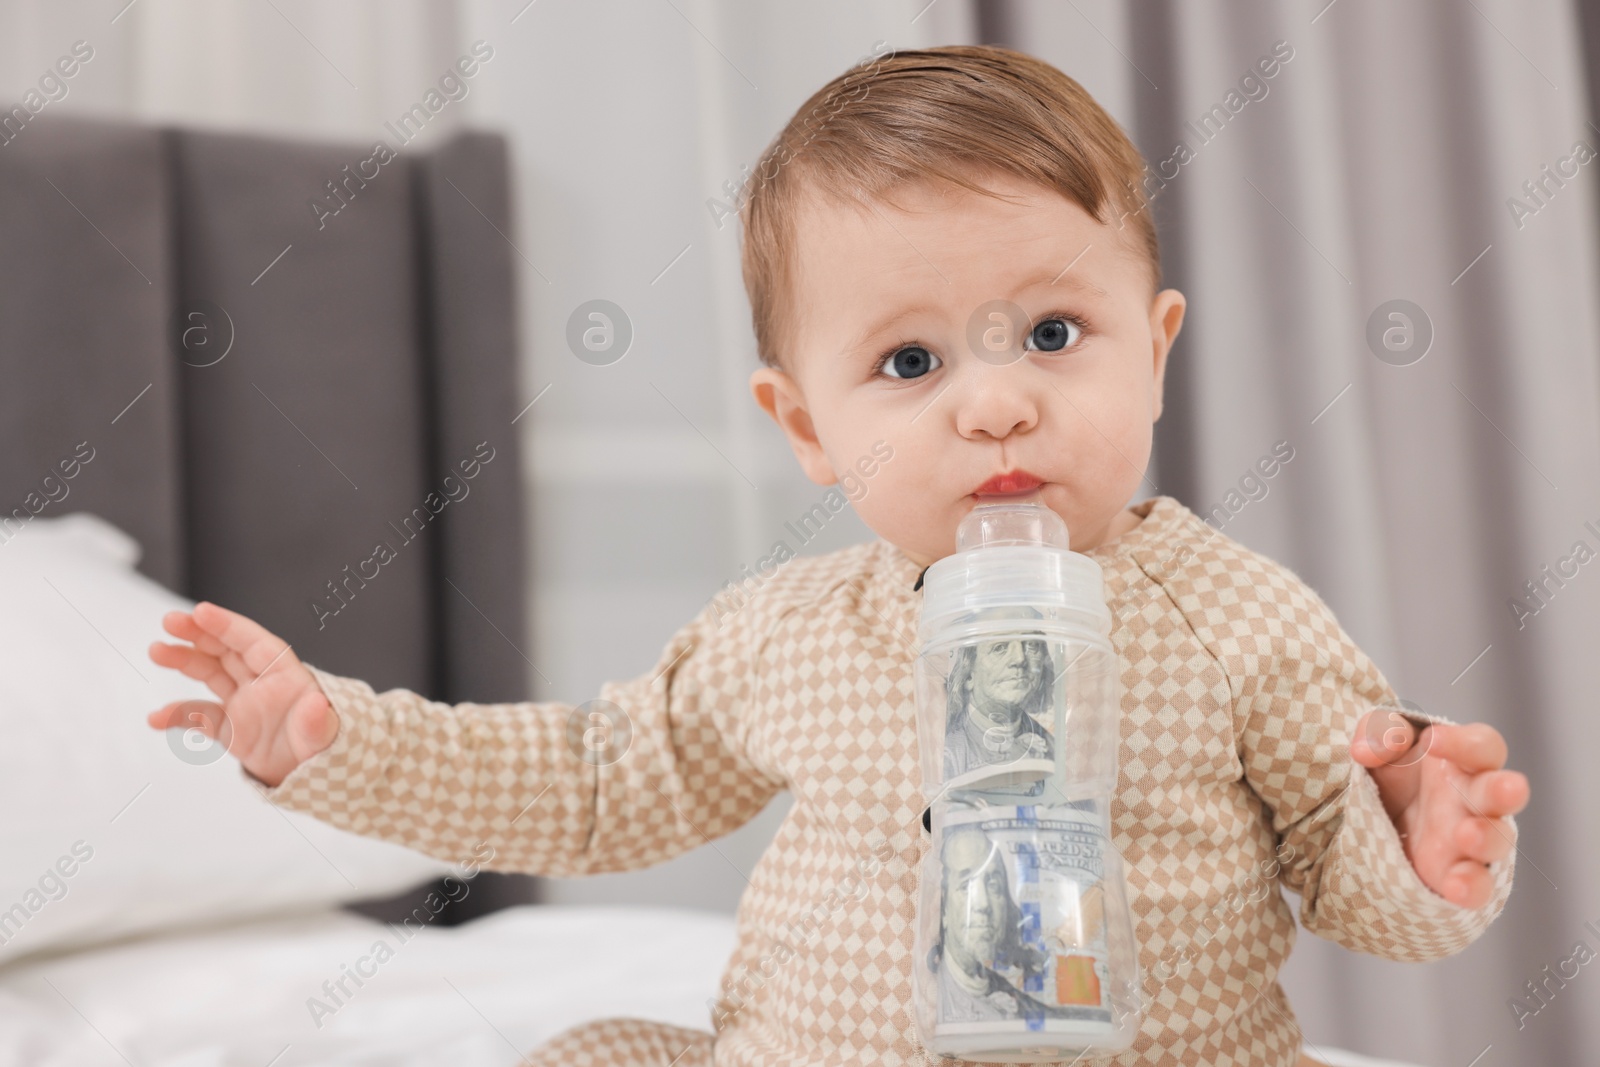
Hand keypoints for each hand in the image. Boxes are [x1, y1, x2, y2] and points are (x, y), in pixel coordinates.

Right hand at [146, 602, 337, 787]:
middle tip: (169, 621)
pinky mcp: (230, 728)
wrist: (315, 778)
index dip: (228, 625)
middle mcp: (262, 684)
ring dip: (184, 660)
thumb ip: (317, 721)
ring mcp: (244, 704)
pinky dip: (177, 715)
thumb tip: (317, 706)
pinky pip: (199, 716)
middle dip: (199, 633)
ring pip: (210, 673)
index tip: (201, 611)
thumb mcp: (323, 735)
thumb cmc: (325, 747)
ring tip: (157, 650)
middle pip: (227, 649)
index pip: (254, 642)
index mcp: (286, 676)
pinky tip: (156, 718)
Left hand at [1351, 709, 1529, 908]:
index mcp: (1465, 761)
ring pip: (1497, 840)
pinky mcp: (1456, 874)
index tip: (1432, 741)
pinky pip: (1478, 886)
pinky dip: (1472, 887)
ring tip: (1466, 835)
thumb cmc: (1394, 772)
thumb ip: (1379, 733)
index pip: (1482, 746)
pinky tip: (1455, 887)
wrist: (1379, 819)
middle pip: (1503, 793)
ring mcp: (1472, 839)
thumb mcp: (1380, 743)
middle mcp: (1476, 799)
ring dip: (1488, 838)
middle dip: (1506, 791)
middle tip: (1506, 788)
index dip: (1464, 742)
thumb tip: (1366, 750)